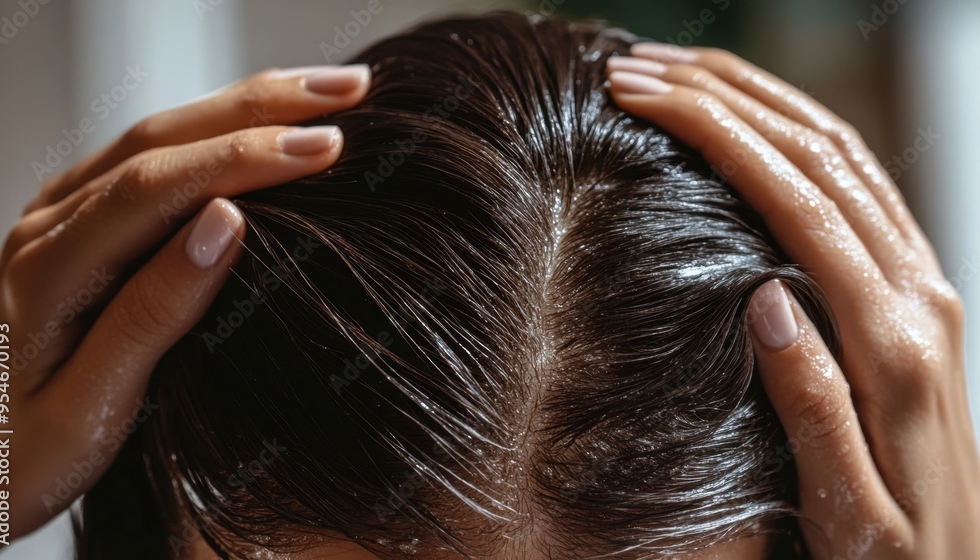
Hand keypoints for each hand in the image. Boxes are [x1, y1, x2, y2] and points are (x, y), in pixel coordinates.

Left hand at [0, 63, 369, 554]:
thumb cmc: (22, 453)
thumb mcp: (92, 408)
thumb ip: (154, 312)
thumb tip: (225, 223)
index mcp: (49, 269)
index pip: (159, 188)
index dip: (246, 159)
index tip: (324, 147)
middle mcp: (50, 223)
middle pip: (164, 139)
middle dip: (262, 105)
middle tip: (347, 90)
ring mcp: (62, 215)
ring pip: (162, 135)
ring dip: (246, 105)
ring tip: (322, 93)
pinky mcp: (81, 221)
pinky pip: (156, 156)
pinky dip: (217, 129)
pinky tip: (260, 121)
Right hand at [607, 45, 979, 557]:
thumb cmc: (895, 550)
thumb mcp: (848, 508)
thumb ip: (812, 403)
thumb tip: (765, 295)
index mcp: (892, 340)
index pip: (793, 199)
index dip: (714, 133)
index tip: (643, 95)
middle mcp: (917, 293)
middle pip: (817, 152)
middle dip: (723, 94)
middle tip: (639, 66)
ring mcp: (923, 284)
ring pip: (840, 154)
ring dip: (760, 101)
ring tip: (683, 73)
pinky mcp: (916, 291)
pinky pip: (857, 185)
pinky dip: (798, 136)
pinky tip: (754, 126)